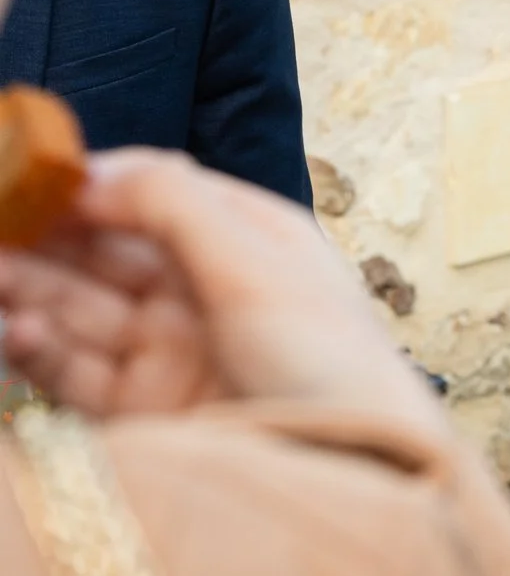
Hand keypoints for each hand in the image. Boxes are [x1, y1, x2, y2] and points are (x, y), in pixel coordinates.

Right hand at [0, 149, 447, 433]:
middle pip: (110, 252)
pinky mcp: (145, 410)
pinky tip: (17, 330)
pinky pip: (76, 371)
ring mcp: (173, 350)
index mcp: (250, 240)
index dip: (99, 184)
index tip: (36, 179)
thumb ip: (174, 204)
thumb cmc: (327, 355)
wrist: (350, 464)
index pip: (161, 196)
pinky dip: (40, 350)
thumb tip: (93, 170)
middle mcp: (207, 290)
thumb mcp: (257, 261)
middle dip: (49, 238)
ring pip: (82, 309)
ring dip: (30, 289)